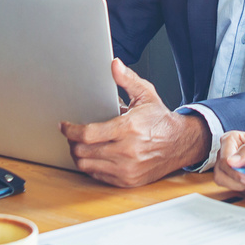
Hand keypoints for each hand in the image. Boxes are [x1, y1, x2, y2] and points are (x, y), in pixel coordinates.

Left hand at [59, 59, 208, 187]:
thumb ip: (127, 79)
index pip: (88, 134)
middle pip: (83, 151)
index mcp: (128, 128)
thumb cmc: (160, 120)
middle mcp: (127, 151)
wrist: (180, 143)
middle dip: (71, 143)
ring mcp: (127, 169)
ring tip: (79, 146)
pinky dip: (91, 167)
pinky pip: (98, 176)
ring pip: (87, 166)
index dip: (70, 130)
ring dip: (78, 155)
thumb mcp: (146, 94)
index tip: (64, 126)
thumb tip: (114, 64)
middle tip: (71, 135)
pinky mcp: (128, 180)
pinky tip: (93, 157)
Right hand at [213, 131, 244, 196]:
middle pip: (221, 174)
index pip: (223, 160)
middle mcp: (228, 153)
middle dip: (239, 180)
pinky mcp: (239, 179)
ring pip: (229, 184)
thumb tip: (230, 161)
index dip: (233, 171)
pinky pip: (241, 191)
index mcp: (230, 140)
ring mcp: (232, 167)